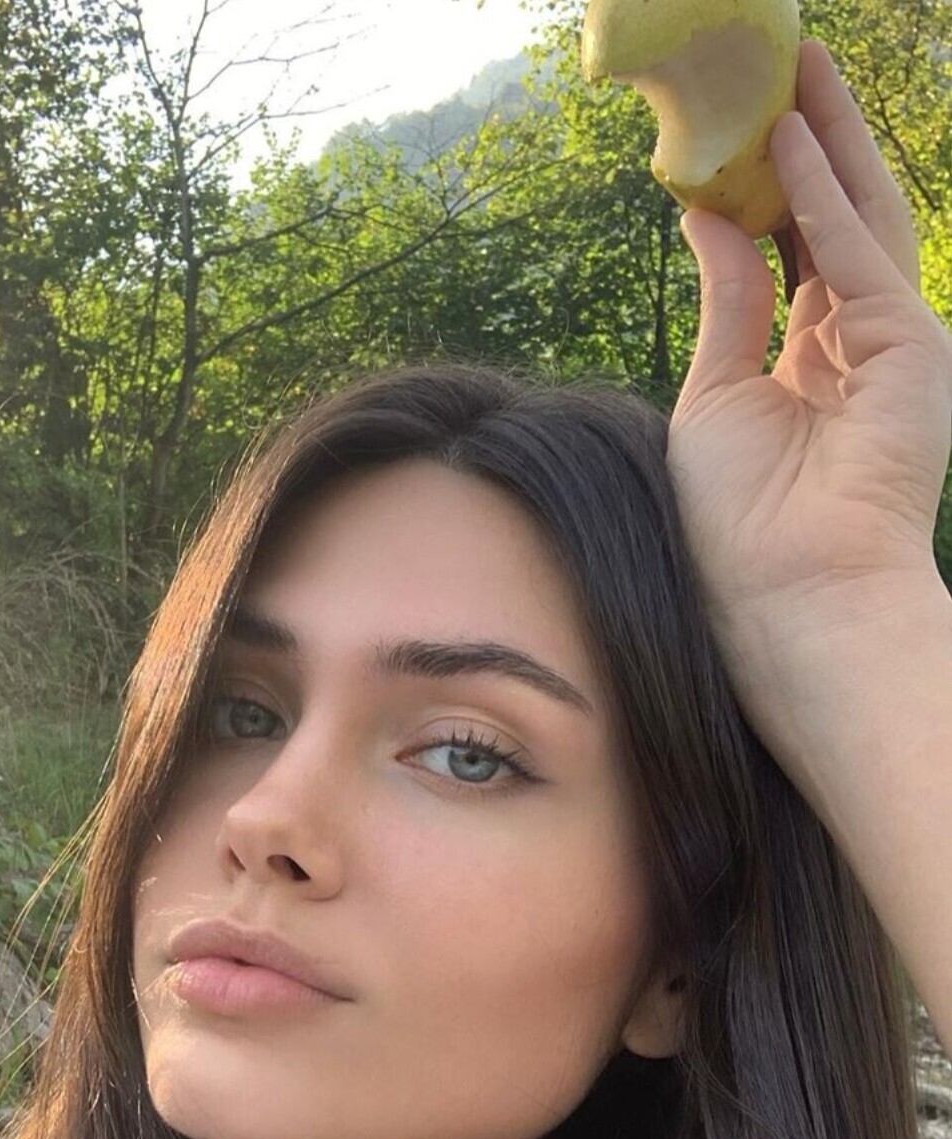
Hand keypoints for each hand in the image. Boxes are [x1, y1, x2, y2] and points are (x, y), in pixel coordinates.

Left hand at [668, 39, 951, 710]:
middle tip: (785, 64)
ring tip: (796, 67)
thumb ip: (728, 303)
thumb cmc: (739, 521)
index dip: (775, 187)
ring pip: (861, 219)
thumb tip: (709, 219)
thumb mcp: (717, 394)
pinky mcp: (909, 348)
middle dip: (812, 143)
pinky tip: (787, 143)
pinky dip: (821, 200)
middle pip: (837, 220)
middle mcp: (859, 342)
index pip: (799, 250)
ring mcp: (893, 342)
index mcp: (812, 358)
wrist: (785, 595)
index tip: (744, 126)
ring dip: (827, 143)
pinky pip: (854, 258)